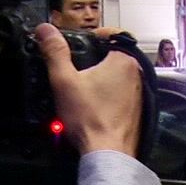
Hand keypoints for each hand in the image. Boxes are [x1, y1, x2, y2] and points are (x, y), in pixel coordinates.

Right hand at [36, 23, 141, 155]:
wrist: (108, 153)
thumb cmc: (91, 120)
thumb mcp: (64, 80)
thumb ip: (55, 52)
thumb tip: (46, 31)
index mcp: (124, 61)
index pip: (112, 34)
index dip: (93, 35)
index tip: (80, 42)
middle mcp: (137, 75)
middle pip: (114, 55)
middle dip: (94, 59)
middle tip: (76, 68)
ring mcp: (140, 94)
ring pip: (118, 76)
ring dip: (102, 78)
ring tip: (82, 90)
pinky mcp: (138, 111)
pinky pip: (122, 95)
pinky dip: (108, 96)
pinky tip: (93, 107)